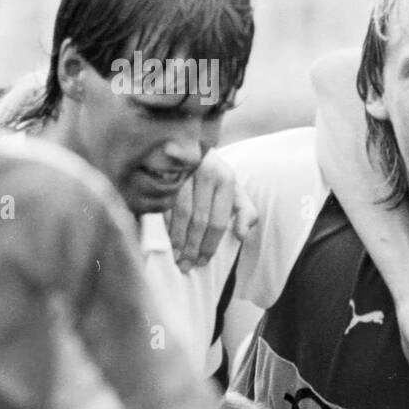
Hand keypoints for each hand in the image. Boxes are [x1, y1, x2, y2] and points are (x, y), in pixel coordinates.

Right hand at [165, 149, 258, 271]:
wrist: (188, 143)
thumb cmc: (214, 175)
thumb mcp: (235, 189)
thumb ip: (245, 211)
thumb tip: (242, 235)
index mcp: (226, 179)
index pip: (218, 220)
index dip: (210, 244)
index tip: (203, 261)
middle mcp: (206, 174)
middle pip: (198, 220)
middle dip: (192, 246)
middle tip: (186, 265)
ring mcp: (184, 171)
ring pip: (179, 213)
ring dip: (176, 238)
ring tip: (175, 257)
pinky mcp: (163, 171)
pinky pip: (162, 203)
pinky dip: (162, 223)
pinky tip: (162, 238)